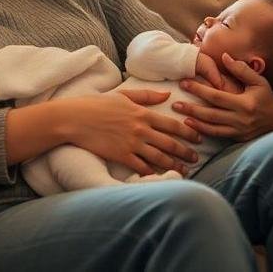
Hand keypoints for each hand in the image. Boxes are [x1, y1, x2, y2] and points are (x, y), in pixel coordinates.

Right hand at [60, 90, 203, 176]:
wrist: (74, 118)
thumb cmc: (96, 104)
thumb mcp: (122, 95)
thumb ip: (146, 96)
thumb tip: (167, 95)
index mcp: (142, 113)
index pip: (172, 125)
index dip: (189, 132)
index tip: (199, 138)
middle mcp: (140, 129)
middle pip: (170, 143)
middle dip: (186, 152)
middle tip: (196, 159)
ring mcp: (131, 144)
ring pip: (159, 157)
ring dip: (174, 165)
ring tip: (184, 171)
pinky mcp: (121, 156)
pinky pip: (142, 167)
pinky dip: (153, 173)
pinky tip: (161, 177)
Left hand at [172, 53, 272, 141]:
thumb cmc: (267, 96)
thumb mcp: (258, 80)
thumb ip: (241, 69)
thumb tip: (224, 56)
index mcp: (245, 103)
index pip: (217, 96)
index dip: (199, 90)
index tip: (184, 83)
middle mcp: (241, 119)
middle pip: (211, 114)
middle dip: (192, 109)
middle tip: (175, 103)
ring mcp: (239, 131)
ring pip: (212, 128)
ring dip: (195, 123)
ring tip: (180, 117)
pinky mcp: (238, 138)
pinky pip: (218, 136)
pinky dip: (205, 132)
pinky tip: (193, 127)